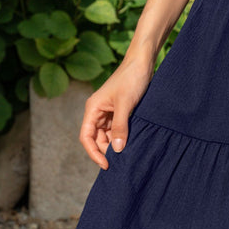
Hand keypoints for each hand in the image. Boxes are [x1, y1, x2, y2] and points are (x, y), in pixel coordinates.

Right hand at [79, 53, 155, 168]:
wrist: (142, 63)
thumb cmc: (131, 79)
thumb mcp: (126, 105)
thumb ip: (120, 127)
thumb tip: (116, 149)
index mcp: (93, 109)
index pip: (86, 137)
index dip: (94, 153)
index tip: (106, 164)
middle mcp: (97, 112)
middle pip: (96, 138)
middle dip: (106, 150)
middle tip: (121, 161)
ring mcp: (108, 112)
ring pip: (107, 135)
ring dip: (115, 144)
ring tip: (127, 153)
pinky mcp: (119, 111)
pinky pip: (117, 129)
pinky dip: (122, 137)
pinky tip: (131, 143)